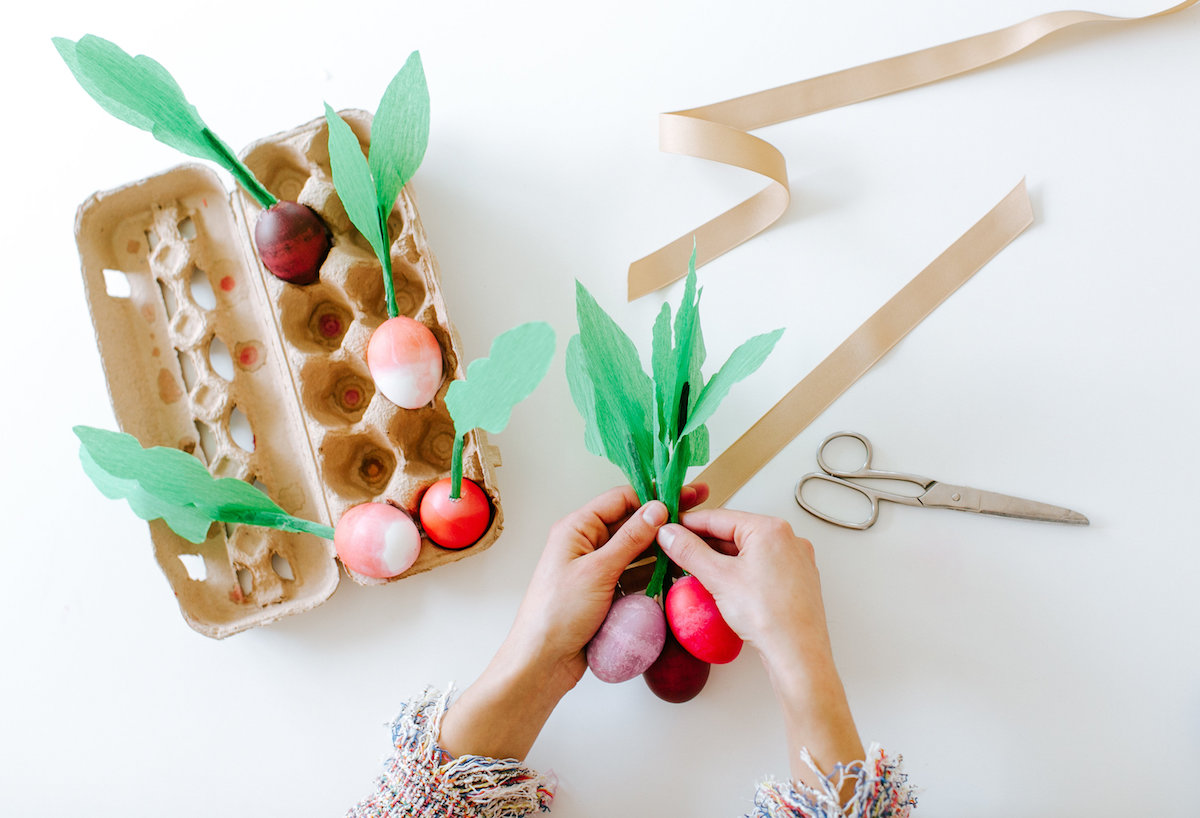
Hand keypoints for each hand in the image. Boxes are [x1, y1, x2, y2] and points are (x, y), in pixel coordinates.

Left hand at [438, 483, 706, 759]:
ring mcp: (595, 568)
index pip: (620, 500)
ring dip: (659, 548)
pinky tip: (674, 571)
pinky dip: (652, 571)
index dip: (653, 497)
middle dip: (661, 521)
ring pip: (634, 550)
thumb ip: (630, 538)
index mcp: (576, 528)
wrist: (542, 661)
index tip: (684, 498)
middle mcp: (585, 543)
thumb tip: (657, 509)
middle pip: (629, 523)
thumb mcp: (598, 571)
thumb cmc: (559, 613)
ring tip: (691, 544)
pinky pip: (632, 573)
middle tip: (696, 515)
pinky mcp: (604, 591)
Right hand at [657, 509, 831, 672]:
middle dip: (704, 543)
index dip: (688, 523)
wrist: (798, 655)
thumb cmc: (769, 616)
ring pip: (748, 550)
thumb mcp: (718, 578)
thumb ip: (689, 551)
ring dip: (721, 558)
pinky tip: (724, 584)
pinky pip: (762, 566)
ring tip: (696, 570)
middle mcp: (788, 539)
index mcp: (771, 529)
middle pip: (735, 532)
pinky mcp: (797, 580)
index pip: (719, 517)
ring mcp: (796, 560)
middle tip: (677, 551)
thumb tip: (670, 534)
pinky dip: (740, 570)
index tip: (669, 529)